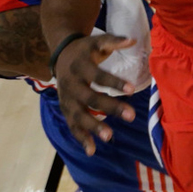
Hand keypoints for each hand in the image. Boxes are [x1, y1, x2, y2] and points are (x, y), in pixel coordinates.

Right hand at [54, 33, 136, 155]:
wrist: (60, 55)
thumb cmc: (85, 49)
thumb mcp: (97, 41)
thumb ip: (114, 41)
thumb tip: (132, 40)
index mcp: (80, 66)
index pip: (98, 76)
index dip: (114, 83)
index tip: (132, 90)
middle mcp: (71, 84)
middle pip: (90, 98)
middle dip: (110, 107)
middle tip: (131, 116)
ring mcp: (66, 98)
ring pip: (78, 115)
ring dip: (93, 127)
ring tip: (109, 136)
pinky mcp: (65, 109)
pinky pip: (72, 125)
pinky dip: (80, 138)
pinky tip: (92, 151)